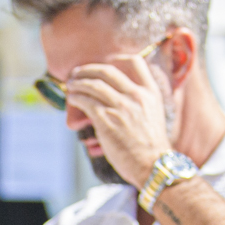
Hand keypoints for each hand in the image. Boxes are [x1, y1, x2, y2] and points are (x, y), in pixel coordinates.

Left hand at [64, 52, 174, 190]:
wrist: (153, 165)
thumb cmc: (150, 146)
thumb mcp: (153, 116)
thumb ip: (139, 102)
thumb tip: (118, 97)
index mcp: (150, 92)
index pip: (136, 62)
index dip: (117, 59)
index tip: (106, 63)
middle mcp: (137, 96)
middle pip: (108, 71)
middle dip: (88, 69)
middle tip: (77, 73)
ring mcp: (122, 107)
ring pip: (94, 85)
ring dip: (78, 83)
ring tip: (70, 85)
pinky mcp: (107, 120)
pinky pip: (86, 102)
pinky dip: (76, 97)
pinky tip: (72, 98)